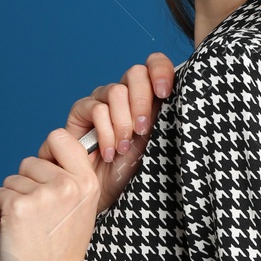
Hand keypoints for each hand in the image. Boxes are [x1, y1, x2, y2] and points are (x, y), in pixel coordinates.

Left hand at [0, 128, 99, 260]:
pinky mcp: (17, 208)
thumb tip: (44, 157)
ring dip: (12, 201)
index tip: (46, 175)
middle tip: (37, 215)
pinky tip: (14, 232)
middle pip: (29, 162)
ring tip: (27, 226)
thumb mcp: (80, 208)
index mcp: (87, 182)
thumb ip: (68, 180)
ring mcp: (42, 195)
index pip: (60, 137)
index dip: (46, 154)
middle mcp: (67, 185)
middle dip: (26, 185)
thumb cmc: (62, 251)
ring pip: (11, 180)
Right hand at [43, 52, 176, 216]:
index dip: (160, 70)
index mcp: (146, 96)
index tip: (166, 93)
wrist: (103, 194)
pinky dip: (105, 132)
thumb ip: (164, 115)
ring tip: (124, 148)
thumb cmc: (132, 172)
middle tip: (143, 130)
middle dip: (142, 101)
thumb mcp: (156, 142)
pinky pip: (95, 108)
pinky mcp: (80, 112)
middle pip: (135, 73)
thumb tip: (181, 93)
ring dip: (123, 123)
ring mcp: (101, 101)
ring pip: (116, 91)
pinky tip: (109, 151)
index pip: (153, 65)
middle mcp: (124, 95)